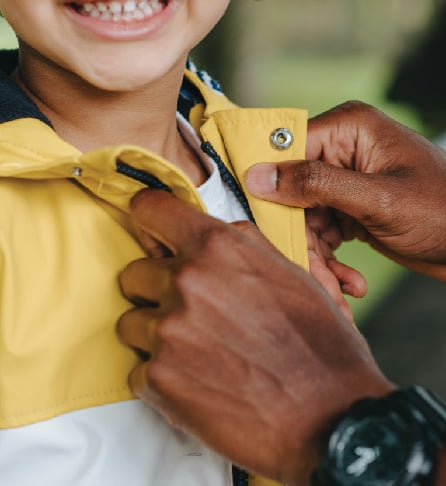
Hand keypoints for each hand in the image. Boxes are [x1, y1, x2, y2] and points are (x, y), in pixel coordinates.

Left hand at [118, 189, 391, 484]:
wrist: (329, 416)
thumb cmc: (318, 344)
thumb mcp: (290, 274)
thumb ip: (242, 244)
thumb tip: (214, 230)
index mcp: (218, 248)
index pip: (150, 209)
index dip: (148, 221)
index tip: (151, 235)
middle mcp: (186, 282)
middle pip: (134, 274)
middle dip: (154, 291)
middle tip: (187, 312)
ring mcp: (168, 331)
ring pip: (132, 323)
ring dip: (155, 336)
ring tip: (196, 353)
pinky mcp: (158, 379)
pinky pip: (138, 369)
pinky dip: (161, 377)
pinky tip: (198, 383)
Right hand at [245, 101, 445, 279]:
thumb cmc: (442, 211)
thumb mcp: (377, 199)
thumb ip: (316, 184)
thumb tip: (257, 175)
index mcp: (347, 129)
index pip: (286, 150)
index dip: (272, 188)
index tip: (265, 227)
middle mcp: (340, 149)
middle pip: (292, 194)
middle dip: (303, 242)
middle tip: (320, 282)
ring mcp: (343, 180)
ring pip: (304, 220)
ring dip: (319, 261)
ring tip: (340, 294)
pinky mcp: (347, 206)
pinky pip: (321, 233)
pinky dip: (331, 262)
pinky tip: (351, 284)